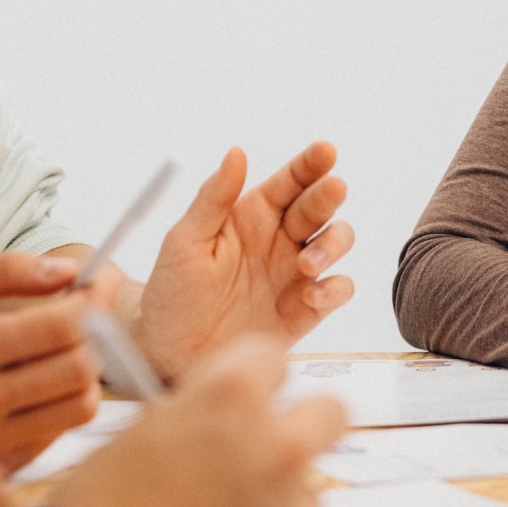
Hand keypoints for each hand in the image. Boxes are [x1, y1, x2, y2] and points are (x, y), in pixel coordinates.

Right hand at [0, 253, 103, 469]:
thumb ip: (9, 269)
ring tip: (67, 350)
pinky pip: (58, 432)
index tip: (104, 279)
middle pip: (81, 368)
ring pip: (79, 405)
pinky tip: (43, 384)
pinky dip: (63, 404)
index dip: (97, 298)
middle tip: (91, 315)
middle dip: (98, 334)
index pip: (65, 326)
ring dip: (87, 372)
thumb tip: (70, 270)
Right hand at [45, 336, 347, 506]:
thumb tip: (214, 424)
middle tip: (264, 450)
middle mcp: (275, 446)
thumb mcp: (138, 436)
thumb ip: (196, 419)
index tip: (239, 398)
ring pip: (305, 493)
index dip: (251, 378)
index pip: (271, 356)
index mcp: (231, 398)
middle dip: (302, 425)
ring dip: (275, 504)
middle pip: (329, 412)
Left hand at [134, 145, 354, 380]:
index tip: (325, 151)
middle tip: (332, 189)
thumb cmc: (172, 293)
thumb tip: (236, 153)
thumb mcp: (185, 242)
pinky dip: (334, 289)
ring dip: (332, 244)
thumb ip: (214, 199)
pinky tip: (311, 296)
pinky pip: (337, 289)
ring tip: (306, 262)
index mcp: (254, 214)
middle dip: (329, 194)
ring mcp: (296, 273)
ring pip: (337, 241)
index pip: (290, 180)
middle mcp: (281, 238)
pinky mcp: (306, 310)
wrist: (169, 355)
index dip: (311, 163)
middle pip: (319, 206)